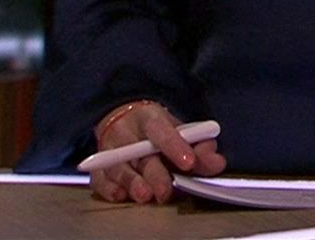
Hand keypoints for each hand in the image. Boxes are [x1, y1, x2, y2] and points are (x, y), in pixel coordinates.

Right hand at [88, 101, 226, 204]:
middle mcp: (126, 132)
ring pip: (118, 167)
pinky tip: (120, 195)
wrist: (121, 117)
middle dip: (153, 173)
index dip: (175, 146)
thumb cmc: (155, 129)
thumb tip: (216, 162)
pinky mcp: (98, 166)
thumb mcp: (178, 129)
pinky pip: (99, 178)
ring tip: (145, 196)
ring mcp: (109, 149)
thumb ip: (199, 146)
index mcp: (149, 117)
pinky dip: (108, 188)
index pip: (162, 130)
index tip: (189, 163)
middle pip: (139, 154)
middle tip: (166, 190)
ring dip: (132, 183)